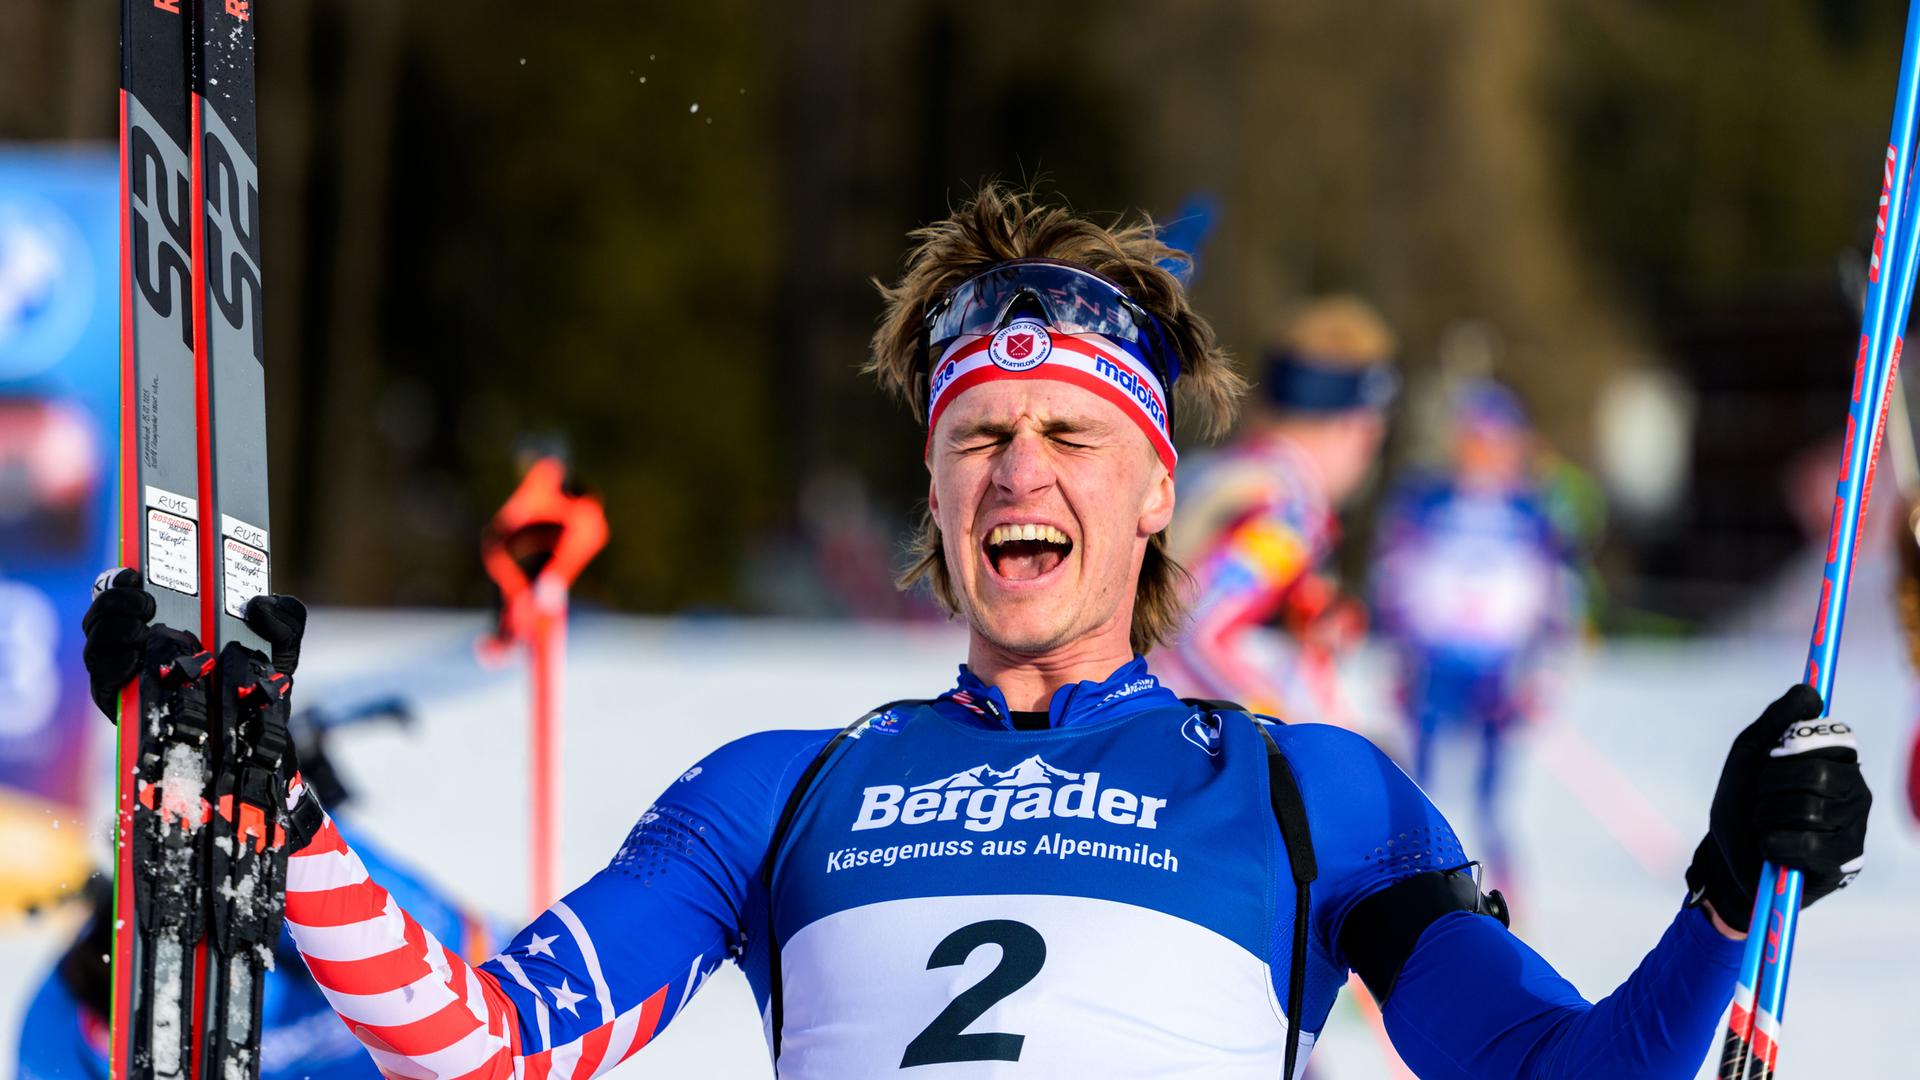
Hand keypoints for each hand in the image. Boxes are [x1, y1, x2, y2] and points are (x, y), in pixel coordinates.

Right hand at [81, 568, 309, 716]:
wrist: (255, 736)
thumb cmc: (260, 683)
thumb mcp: (282, 646)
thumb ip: (287, 618)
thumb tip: (262, 604)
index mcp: (172, 616)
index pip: (131, 586)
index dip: (124, 577)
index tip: (138, 573)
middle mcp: (142, 638)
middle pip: (105, 609)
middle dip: (119, 600)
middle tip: (148, 606)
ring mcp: (127, 668)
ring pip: (98, 640)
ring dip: (115, 629)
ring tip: (142, 632)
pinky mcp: (120, 700)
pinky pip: (102, 678)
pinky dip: (113, 664)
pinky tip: (134, 661)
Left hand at [1686, 684, 1870, 935]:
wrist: (1727, 856)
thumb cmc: (1742, 800)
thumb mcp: (1749, 752)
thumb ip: (1777, 719)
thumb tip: (1811, 691)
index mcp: (1839, 760)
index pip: (1830, 739)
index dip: (1790, 750)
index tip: (1770, 757)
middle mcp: (1856, 791)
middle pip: (1816, 774)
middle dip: (1770, 785)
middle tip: (1761, 797)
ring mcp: (1854, 828)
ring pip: (1808, 809)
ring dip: (1767, 816)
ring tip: (1764, 824)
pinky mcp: (1843, 864)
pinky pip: (1806, 844)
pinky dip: (1773, 844)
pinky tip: (1772, 848)